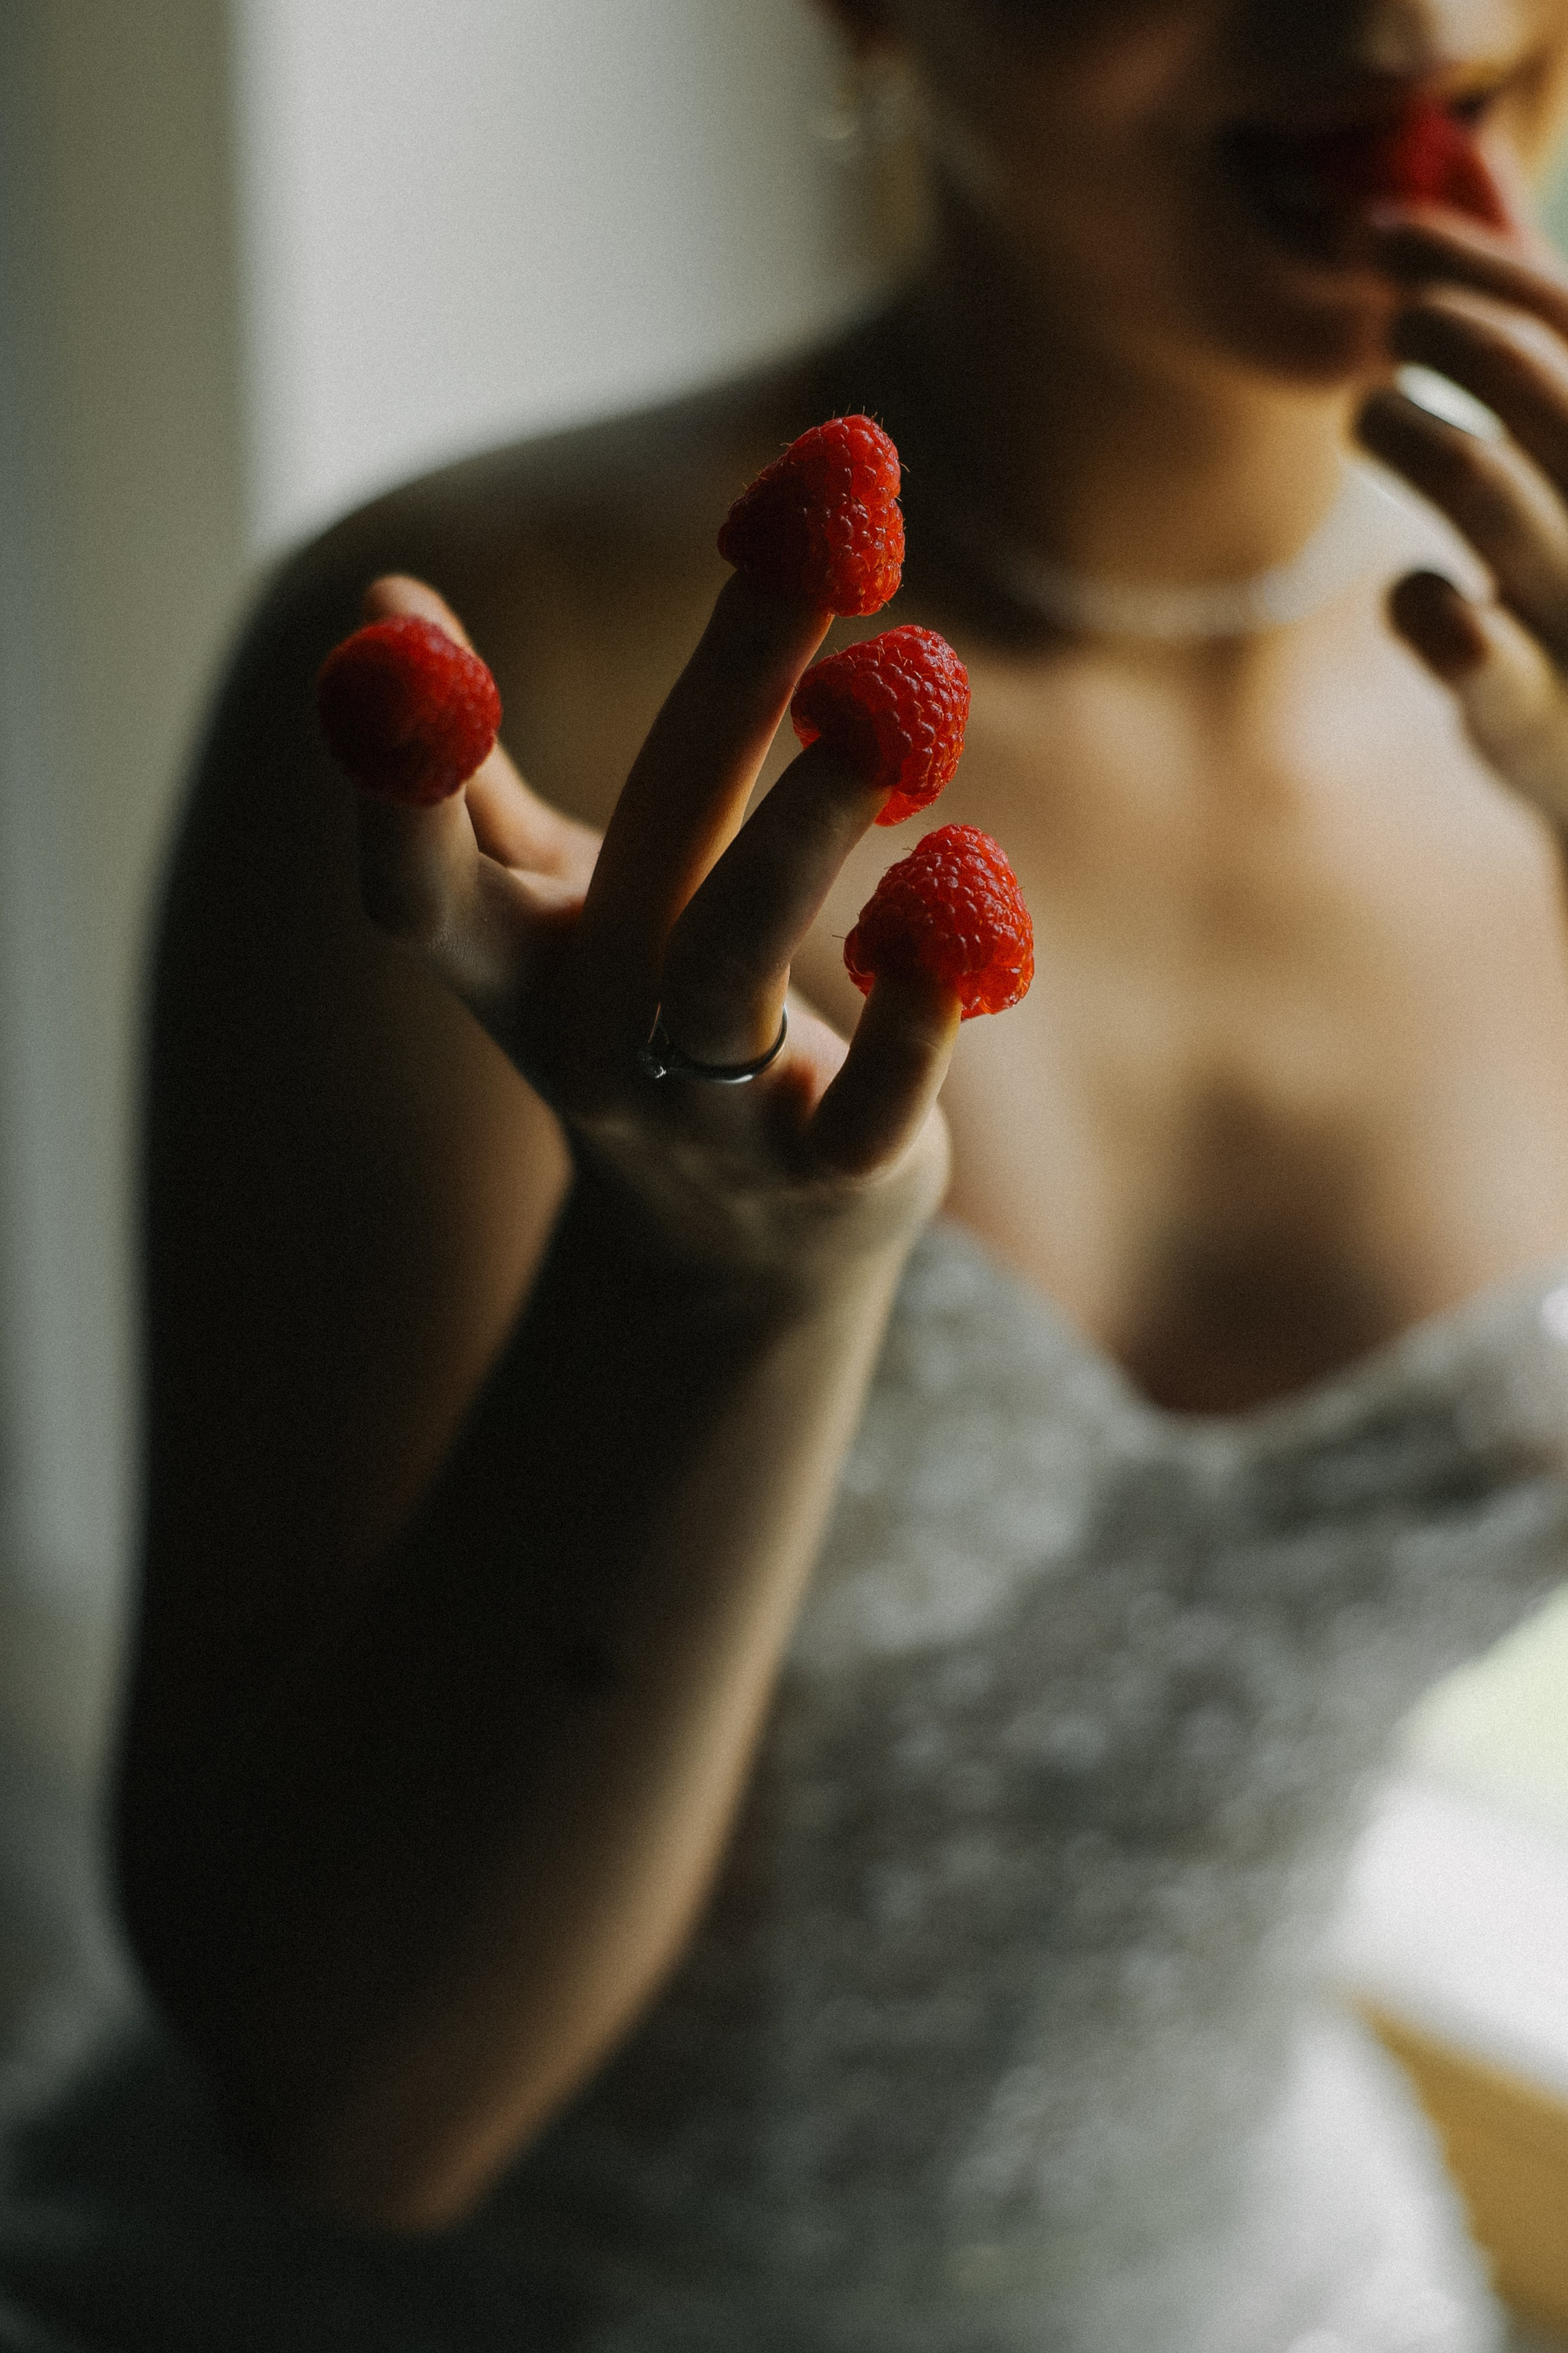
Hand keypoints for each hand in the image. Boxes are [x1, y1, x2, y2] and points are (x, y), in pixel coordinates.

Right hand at [348, 572, 957, 1281]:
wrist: (733, 1254)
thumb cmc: (636, 1020)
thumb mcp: (551, 914)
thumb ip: (472, 780)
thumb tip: (385, 602)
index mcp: (518, 974)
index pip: (422, 894)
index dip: (394, 788)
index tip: (397, 640)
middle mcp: (598, 1047)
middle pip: (642, 869)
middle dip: (725, 691)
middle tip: (817, 540)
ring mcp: (712, 1122)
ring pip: (737, 968)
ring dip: (813, 819)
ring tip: (910, 686)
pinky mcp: (831, 1177)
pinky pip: (874, 1102)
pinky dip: (922, 1006)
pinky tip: (967, 886)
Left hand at [1357, 205, 1567, 824]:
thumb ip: (1541, 340)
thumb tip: (1463, 188)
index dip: (1471, 259)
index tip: (1377, 231)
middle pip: (1538, 382)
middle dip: (1443, 330)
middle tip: (1385, 322)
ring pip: (1481, 484)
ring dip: (1407, 430)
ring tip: (1373, 412)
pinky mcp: (1534, 719)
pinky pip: (1454, 632)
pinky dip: (1417, 600)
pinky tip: (1418, 594)